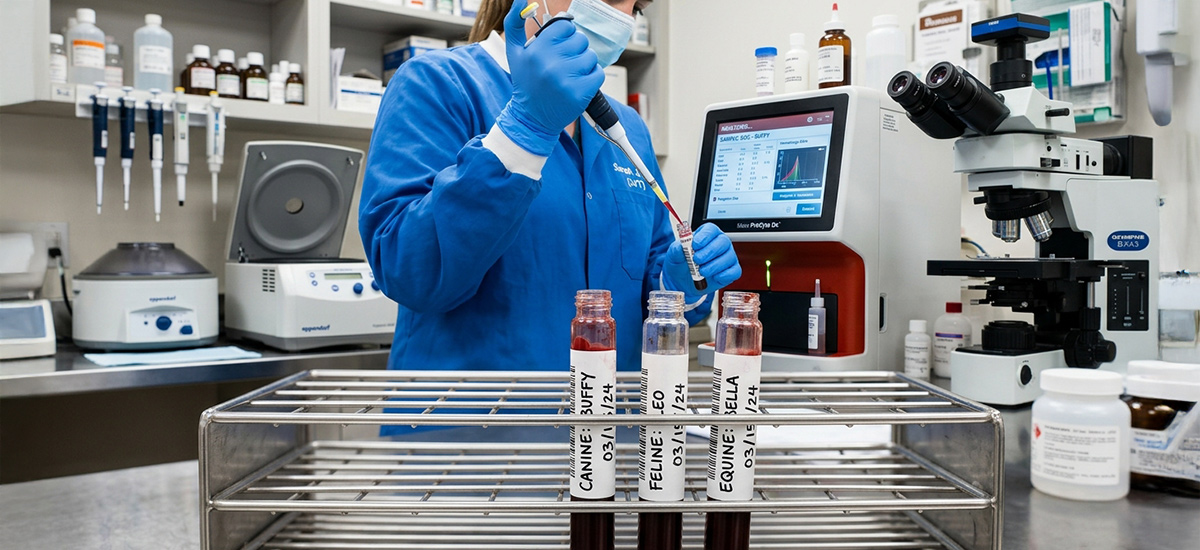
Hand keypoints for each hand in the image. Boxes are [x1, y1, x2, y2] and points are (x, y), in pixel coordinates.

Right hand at [495, 0, 603, 155]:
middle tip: (562, 65)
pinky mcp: (581, 93)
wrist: (532, 118)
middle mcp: (551, 63)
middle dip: (574, 50)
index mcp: (536, 49)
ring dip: (583, 65)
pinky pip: (598, 73)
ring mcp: (567, 79)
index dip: (564, 36)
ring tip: (568, 76)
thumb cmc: (526, 82)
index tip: (557, 49)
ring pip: (591, 56)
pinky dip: (591, 78)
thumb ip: (515, 22)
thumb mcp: (514, 52)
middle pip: (580, 40)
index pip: (565, 26)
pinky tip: (577, 85)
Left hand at [663, 224, 741, 298]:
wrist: (682, 282)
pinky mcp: (731, 271)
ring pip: (729, 257)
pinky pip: (734, 271)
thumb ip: (676, 250)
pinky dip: (724, 275)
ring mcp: (727, 257)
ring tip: (701, 271)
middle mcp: (720, 244)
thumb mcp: (673, 256)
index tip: (695, 245)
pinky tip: (713, 277)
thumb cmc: (681, 264)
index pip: (711, 229)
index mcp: (706, 235)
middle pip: (723, 241)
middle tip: (697, 260)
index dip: (705, 236)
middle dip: (709, 251)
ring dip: (714, 266)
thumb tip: (680, 246)